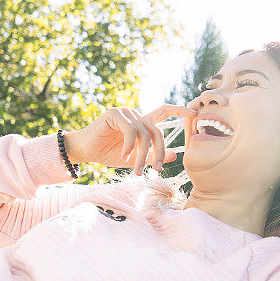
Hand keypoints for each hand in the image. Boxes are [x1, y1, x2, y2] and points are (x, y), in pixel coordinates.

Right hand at [64, 105, 195, 172]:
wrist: (84, 151)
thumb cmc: (108, 154)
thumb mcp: (135, 158)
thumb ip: (153, 156)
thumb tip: (176, 154)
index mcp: (142, 123)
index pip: (165, 112)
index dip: (179, 111)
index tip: (194, 114)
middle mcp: (136, 115)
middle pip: (157, 131)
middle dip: (159, 152)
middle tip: (156, 169)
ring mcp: (126, 113)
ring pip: (144, 134)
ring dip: (141, 154)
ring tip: (135, 169)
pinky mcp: (115, 114)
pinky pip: (131, 131)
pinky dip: (129, 146)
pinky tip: (123, 156)